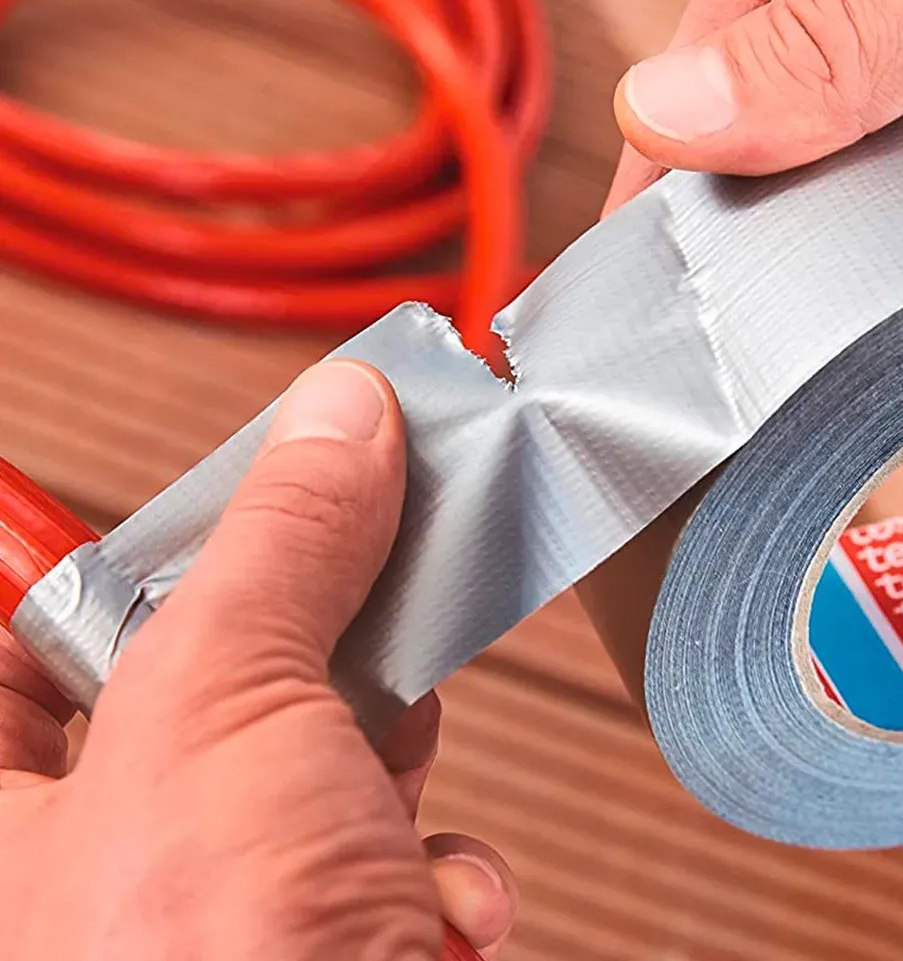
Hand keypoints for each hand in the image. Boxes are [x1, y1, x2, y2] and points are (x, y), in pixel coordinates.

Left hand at [0, 360, 514, 958]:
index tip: (232, 487)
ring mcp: (205, 912)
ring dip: (382, 749)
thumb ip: (280, 546)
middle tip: (352, 597)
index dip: (123, 546)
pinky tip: (436, 895)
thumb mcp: (228, 712)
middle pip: (200, 672)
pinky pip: (363, 853)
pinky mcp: (312, 945)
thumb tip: (338, 419)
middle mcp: (78, 867)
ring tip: (398, 759)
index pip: (24, 618)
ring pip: (304, 753)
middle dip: (302, 645)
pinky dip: (422, 859)